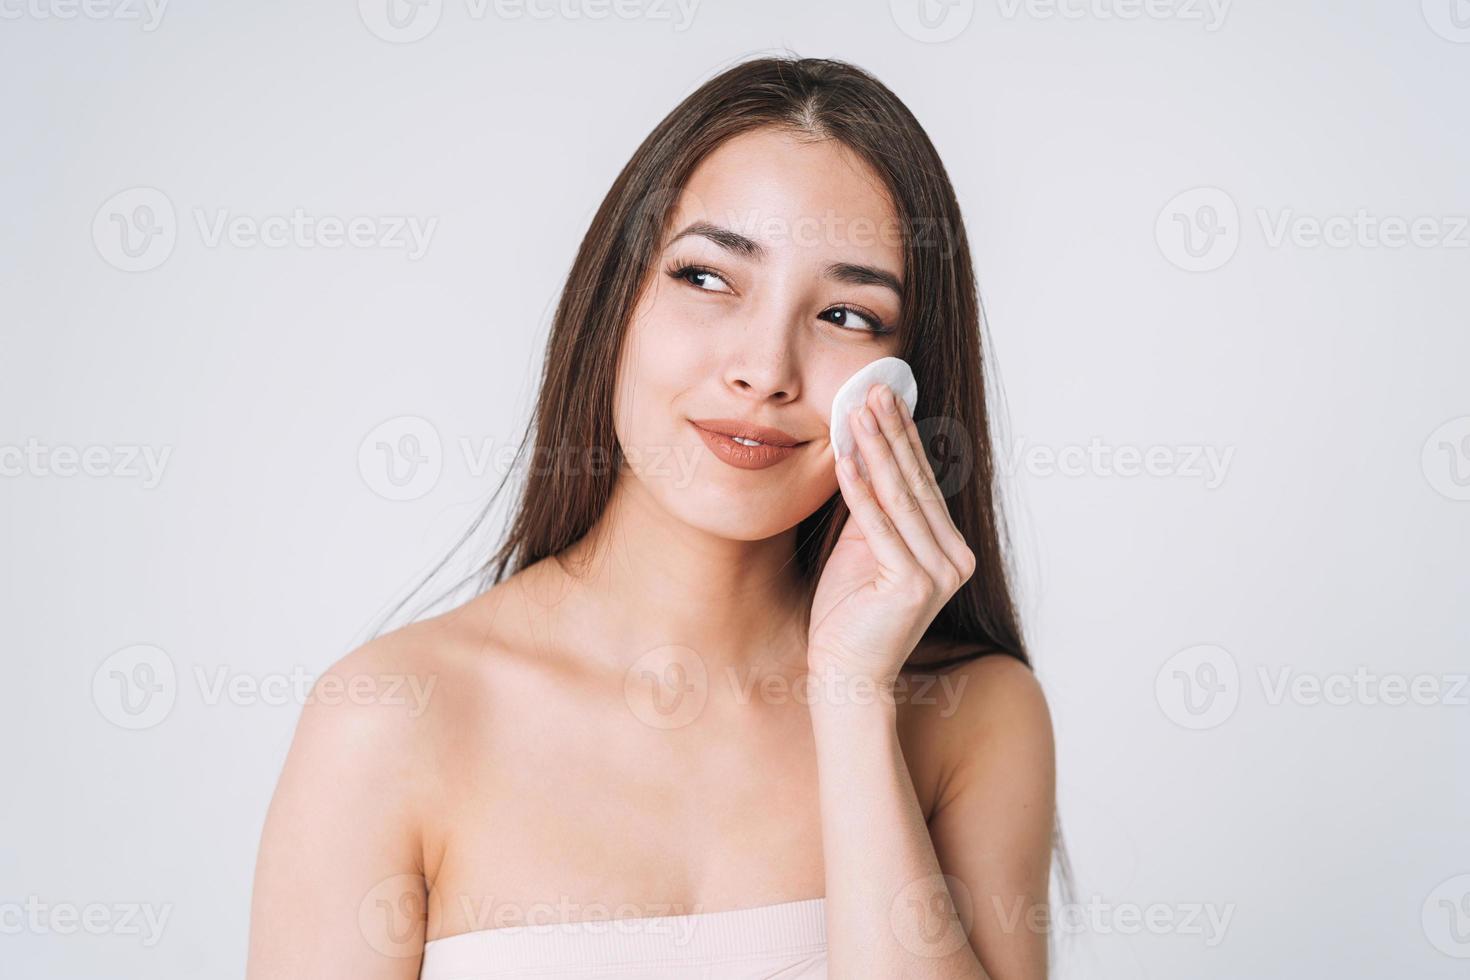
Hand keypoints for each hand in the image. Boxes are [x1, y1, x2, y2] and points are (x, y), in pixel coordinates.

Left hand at [807, 382, 977, 685]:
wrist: (845, 674)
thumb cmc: (848, 614)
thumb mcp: (862, 547)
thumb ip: (871, 507)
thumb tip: (863, 449)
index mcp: (949, 547)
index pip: (922, 480)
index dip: (902, 436)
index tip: (884, 394)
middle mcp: (954, 557)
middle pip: (915, 482)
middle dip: (892, 431)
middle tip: (874, 386)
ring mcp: (939, 573)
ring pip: (901, 497)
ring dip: (877, 449)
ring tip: (858, 409)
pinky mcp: (913, 585)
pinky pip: (880, 526)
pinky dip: (860, 490)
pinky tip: (844, 458)